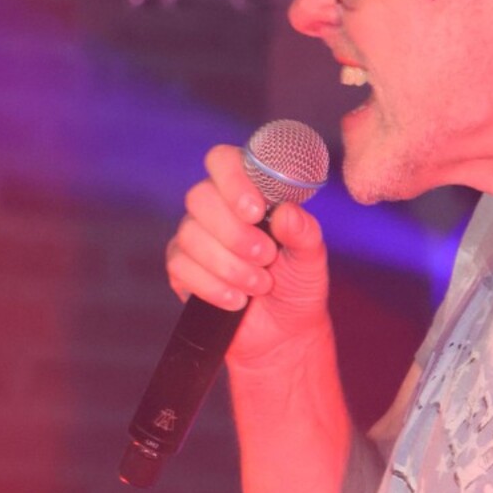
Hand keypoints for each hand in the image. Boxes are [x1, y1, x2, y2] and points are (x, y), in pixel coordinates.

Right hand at [166, 143, 330, 369]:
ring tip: (261, 284)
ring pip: (190, 234)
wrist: (283, 332)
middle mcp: (216, 207)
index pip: (223, 160)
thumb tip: (286, 212)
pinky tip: (237, 299)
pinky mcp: (182, 268)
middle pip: (200, 197)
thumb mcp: (311, 257)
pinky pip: (181, 266)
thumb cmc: (298, 283)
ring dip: (230, 265)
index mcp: (249, 191)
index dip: (233, 179)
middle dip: (234, 232)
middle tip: (265, 255)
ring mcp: (195, 236)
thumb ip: (303, 232)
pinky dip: (213, 286)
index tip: (255, 211)